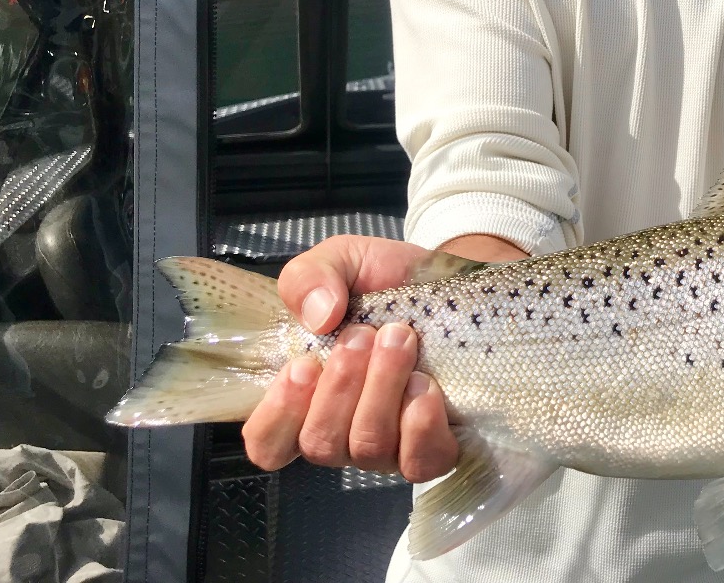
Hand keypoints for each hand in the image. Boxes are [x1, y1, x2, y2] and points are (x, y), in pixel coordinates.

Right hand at [241, 234, 463, 481]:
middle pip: (321, 444)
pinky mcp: (436, 446)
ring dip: (381, 389)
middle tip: (363, 335)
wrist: (456, 281)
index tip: (302, 365)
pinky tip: (424, 386)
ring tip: (400, 340)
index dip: (276, 416)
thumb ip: (310, 278)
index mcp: (308, 398)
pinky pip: (420, 462)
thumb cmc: (387, 281)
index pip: (268, 444)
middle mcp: (344, 432)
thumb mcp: (342, 261)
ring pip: (369, 447)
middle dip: (340, 385)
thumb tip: (318, 317)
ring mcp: (391, 446)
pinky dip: (419, 426)